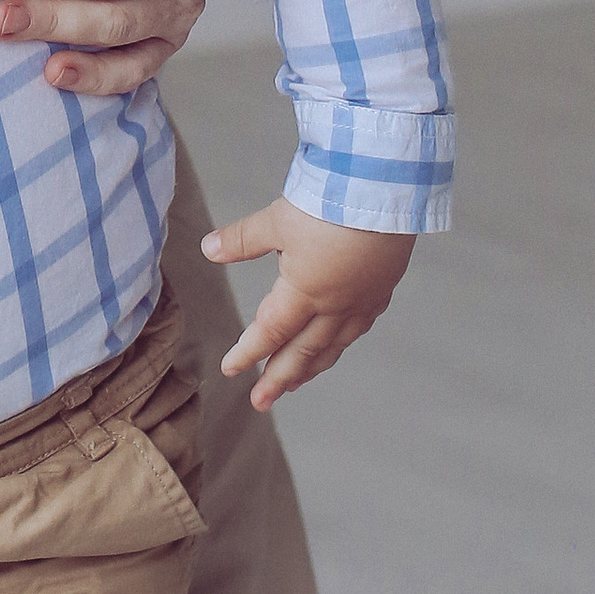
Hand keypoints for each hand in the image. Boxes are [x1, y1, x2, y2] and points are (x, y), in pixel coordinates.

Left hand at [202, 200, 415, 410]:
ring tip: (294, 383)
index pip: (270, 332)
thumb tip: (207, 249)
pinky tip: (335, 345)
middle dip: (279, 378)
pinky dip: (341, 343)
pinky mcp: (381, 288)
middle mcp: (334, 306)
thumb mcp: (276, 220)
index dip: (248, 352)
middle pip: (302, 351)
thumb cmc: (331, 204)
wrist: (387, 191)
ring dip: (310, 367)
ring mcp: (361, 300)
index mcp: (304, 293)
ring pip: (333, 345)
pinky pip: (358, 327)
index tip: (230, 369)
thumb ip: (241, 240)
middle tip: (261, 401)